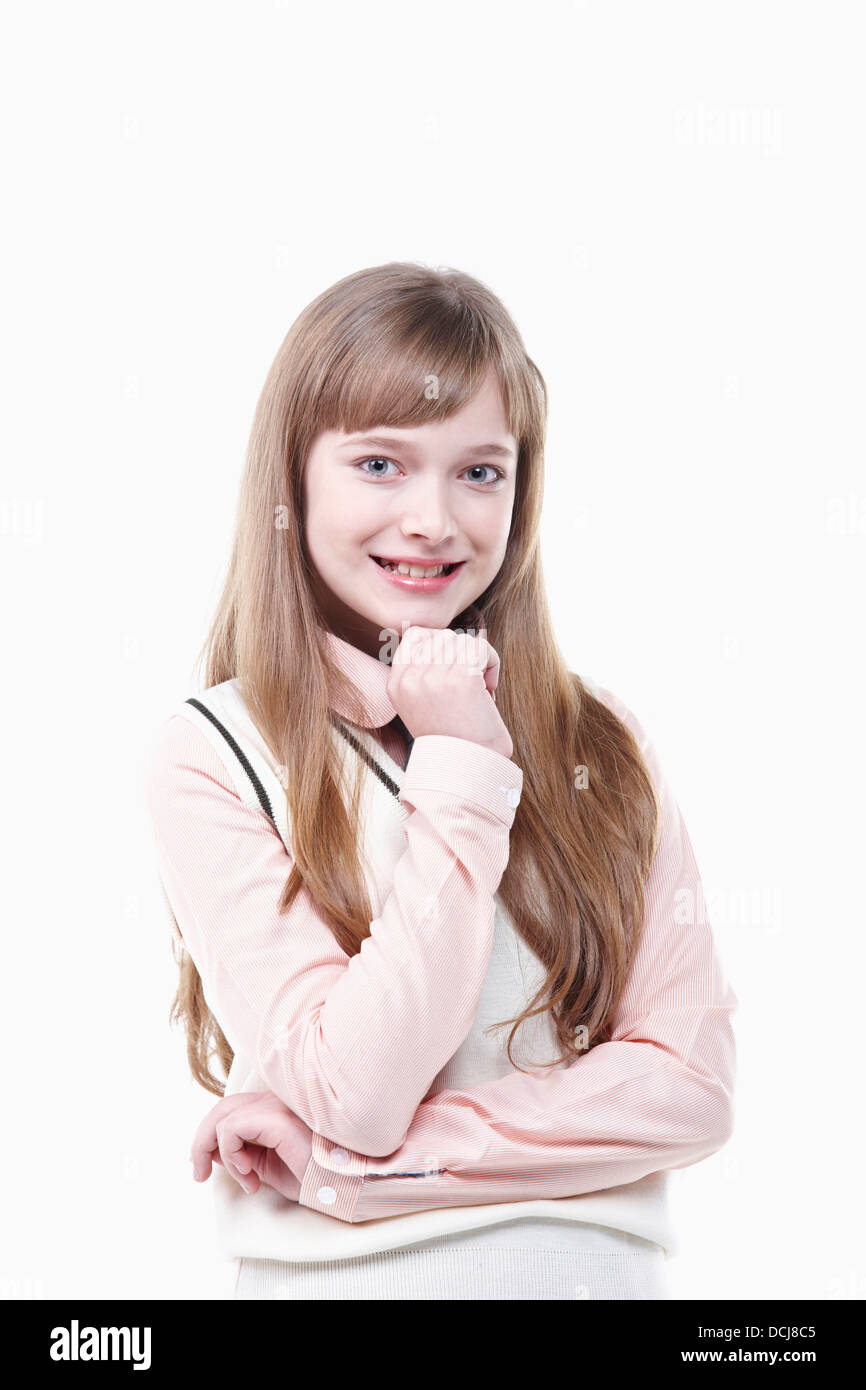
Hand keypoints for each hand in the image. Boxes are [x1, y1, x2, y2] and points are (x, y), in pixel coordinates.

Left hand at [189, 1091, 313, 1202]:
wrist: (343, 1183)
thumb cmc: (313, 1176)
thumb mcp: (267, 1167)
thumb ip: (242, 1155)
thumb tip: (211, 1152)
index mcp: (274, 1109)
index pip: (231, 1109)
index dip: (210, 1136)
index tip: (205, 1168)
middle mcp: (274, 1100)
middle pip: (222, 1109)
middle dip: (202, 1142)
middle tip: (199, 1174)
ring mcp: (276, 1105)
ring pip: (222, 1118)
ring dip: (221, 1154)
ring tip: (245, 1178)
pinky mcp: (275, 1118)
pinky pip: (232, 1129)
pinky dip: (231, 1154)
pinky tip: (249, 1173)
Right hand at [387, 625, 513, 759]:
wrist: (467, 768)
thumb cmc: (452, 738)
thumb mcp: (422, 703)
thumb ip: (421, 671)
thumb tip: (436, 632)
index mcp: (396, 684)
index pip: (415, 635)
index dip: (441, 647)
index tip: (452, 676)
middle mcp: (410, 678)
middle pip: (442, 635)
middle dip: (461, 654)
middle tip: (468, 687)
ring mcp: (433, 676)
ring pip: (462, 639)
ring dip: (477, 660)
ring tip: (477, 692)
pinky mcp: (460, 676)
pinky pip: (481, 648)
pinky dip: (492, 664)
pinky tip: (488, 691)